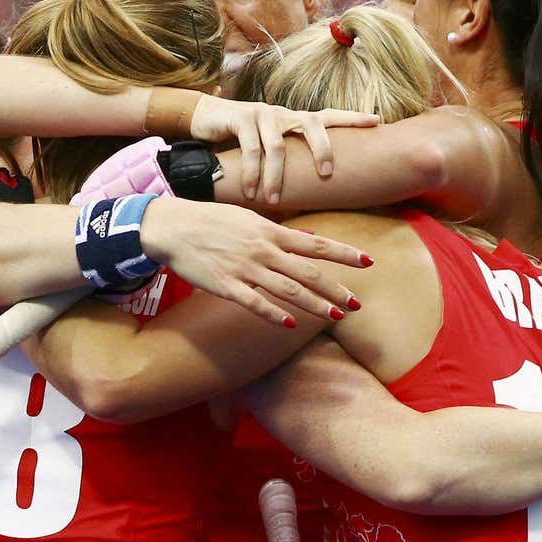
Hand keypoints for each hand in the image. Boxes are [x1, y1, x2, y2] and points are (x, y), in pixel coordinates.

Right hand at [138, 196, 367, 323]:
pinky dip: (273, 313)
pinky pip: (254, 303)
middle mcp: (263, 250)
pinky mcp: (225, 285)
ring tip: (334, 316)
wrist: (172, 227)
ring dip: (313, 304)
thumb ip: (278, 230)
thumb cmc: (210, 221)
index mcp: (270, 231)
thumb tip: (308, 236)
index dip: (344, 254)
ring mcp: (245, 269)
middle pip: (308, 272)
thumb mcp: (248, 218)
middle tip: (356, 304)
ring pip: (287, 290)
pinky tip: (290, 323)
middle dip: (335, 289)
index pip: (316, 244)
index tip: (369, 261)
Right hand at [188, 95, 377, 202]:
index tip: (377, 120)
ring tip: (273, 200)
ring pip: (277, 146)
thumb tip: (312, 190)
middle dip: (323, 148)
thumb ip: (288, 160)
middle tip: (327, 173)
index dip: (352, 118)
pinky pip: (251, 148)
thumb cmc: (241, 139)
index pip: (328, 117)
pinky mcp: (241, 117)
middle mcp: (283, 114)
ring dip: (275, 177)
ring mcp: (263, 113)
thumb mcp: (269, 146)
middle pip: (313, 124)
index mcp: (294, 120)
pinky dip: (252, 172)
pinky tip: (251, 191)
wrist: (204, 118)